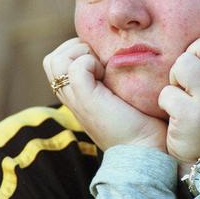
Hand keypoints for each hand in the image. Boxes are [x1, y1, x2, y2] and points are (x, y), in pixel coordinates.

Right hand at [44, 38, 166, 152]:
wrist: (147, 149)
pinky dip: (91, 62)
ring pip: (55, 60)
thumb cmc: (143, 123)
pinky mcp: (87, 100)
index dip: (77, 52)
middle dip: (75, 49)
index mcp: (77, 96)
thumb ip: (112, 79)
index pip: (57, 62)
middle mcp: (72, 98)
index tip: (103, 61)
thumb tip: (118, 55)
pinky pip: (76, 67)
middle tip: (101, 62)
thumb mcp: (122, 95)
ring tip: (102, 68)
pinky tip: (106, 74)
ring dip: (80, 53)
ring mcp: (76, 99)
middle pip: (52, 60)